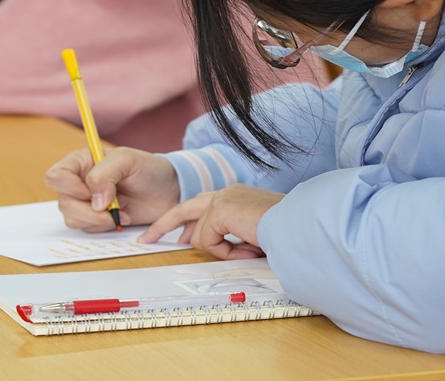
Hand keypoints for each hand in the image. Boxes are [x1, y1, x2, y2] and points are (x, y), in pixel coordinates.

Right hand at [44, 147, 179, 232]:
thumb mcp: (128, 160)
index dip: (69, 186)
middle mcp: (78, 182)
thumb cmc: (147, 169)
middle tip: (112, 207)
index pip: (55, 176)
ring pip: (72, 218)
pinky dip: (103, 226)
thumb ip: (105, 174)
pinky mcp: (94, 219)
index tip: (91, 190)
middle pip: (63, 202)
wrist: (167, 191)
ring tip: (119, 212)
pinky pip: (86, 228)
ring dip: (97, 220)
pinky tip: (120, 218)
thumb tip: (94, 201)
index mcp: (81, 162)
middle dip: (88, 210)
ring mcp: (85, 202)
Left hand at [138, 185, 284, 259]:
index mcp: (235, 196)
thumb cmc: (286, 232)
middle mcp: (226, 193)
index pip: (201, 207)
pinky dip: (226, 252)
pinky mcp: (219, 210)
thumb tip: (211, 246)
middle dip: (162, 226)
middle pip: (183, 209)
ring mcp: (222, 199)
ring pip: (200, 235)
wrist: (300, 225)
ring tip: (251, 248)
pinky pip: (208, 241)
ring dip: (222, 250)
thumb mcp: (253, 235)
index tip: (178, 238)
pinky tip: (248, 247)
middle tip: (145, 241)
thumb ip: (232, 237)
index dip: (188, 224)